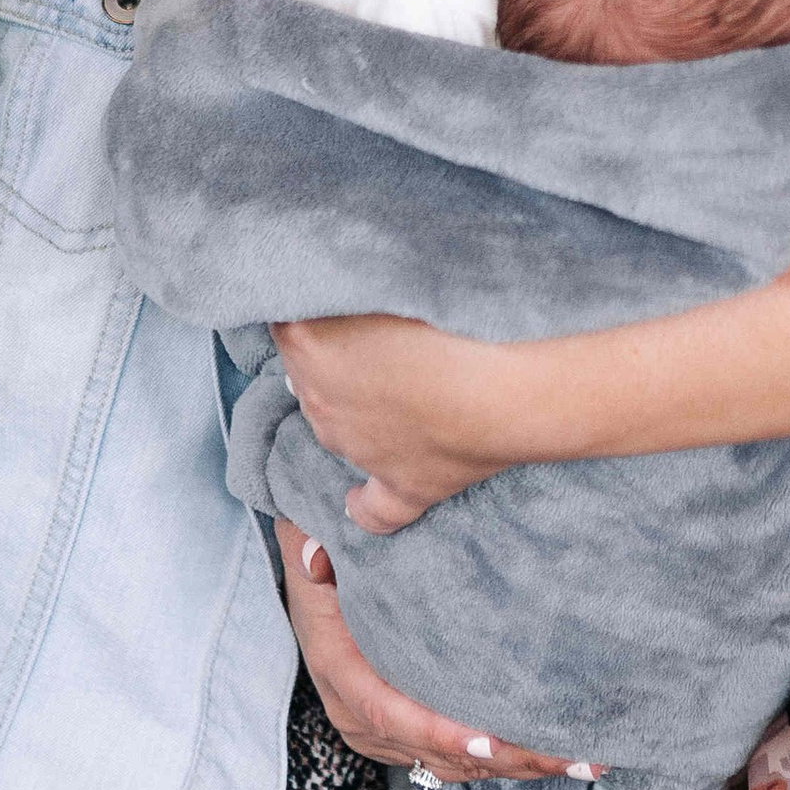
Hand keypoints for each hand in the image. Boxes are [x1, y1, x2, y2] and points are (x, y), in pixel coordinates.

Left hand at [275, 310, 535, 533]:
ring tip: (397, 385)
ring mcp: (359, 451)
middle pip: (308, 373)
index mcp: (309, 346)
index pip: (286, 316)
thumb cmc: (451, 322)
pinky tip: (355, 500)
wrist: (503, 388)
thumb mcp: (388, 279)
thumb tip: (342, 287)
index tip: (346, 295)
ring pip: (335, 428)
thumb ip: (354, 287)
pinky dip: (362, 504)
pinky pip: (372, 509)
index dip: (316, 305)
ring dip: (353, 408)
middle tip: (381, 333)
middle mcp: (320, 404)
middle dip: (335, 356)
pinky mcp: (402, 488)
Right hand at [275, 520, 581, 785]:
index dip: (441, 733)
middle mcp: (355, 710)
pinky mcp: (401, 732)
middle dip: (506, 759)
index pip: (388, 712)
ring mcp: (379, 729)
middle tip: (574, 756)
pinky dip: (501, 759)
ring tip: (581, 758)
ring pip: (451, 763)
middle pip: (434, 751)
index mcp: (338, 667)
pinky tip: (550, 752)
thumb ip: (317, 548)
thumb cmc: (331, 543)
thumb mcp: (315, 535)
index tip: (494, 742)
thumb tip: (315, 558)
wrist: (318, 557)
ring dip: (516, 765)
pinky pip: (452, 758)